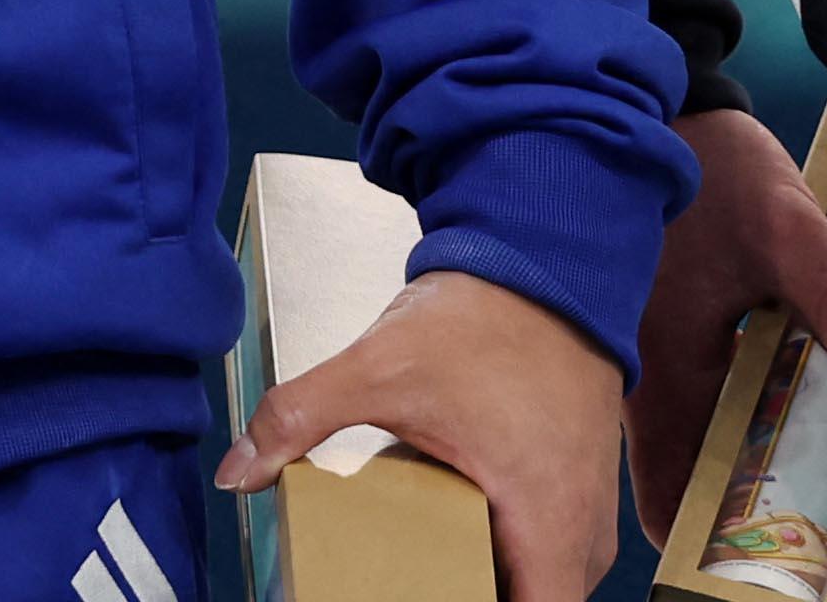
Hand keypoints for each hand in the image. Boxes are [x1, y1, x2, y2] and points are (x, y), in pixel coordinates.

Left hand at [219, 265, 626, 601]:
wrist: (540, 257)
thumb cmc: (484, 317)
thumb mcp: (381, 367)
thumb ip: (301, 418)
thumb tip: (237, 470)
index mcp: (548, 517)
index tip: (433, 593)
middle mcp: (582, 523)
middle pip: (535, 599)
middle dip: (474, 594)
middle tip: (413, 576)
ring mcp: (588, 503)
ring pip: (545, 576)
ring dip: (495, 577)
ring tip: (429, 562)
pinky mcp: (580, 480)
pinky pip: (553, 544)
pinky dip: (511, 548)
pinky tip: (458, 526)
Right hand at [627, 107, 826, 536]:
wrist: (664, 100)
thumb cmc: (707, 168)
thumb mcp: (782, 229)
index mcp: (657, 368)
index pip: (664, 493)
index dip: (705, 537)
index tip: (765, 558)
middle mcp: (639, 373)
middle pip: (685, 475)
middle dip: (741, 504)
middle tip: (814, 517)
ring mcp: (647, 351)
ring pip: (693, 437)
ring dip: (743, 456)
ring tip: (817, 468)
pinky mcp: (664, 327)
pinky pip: (698, 397)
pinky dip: (739, 412)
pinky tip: (792, 401)